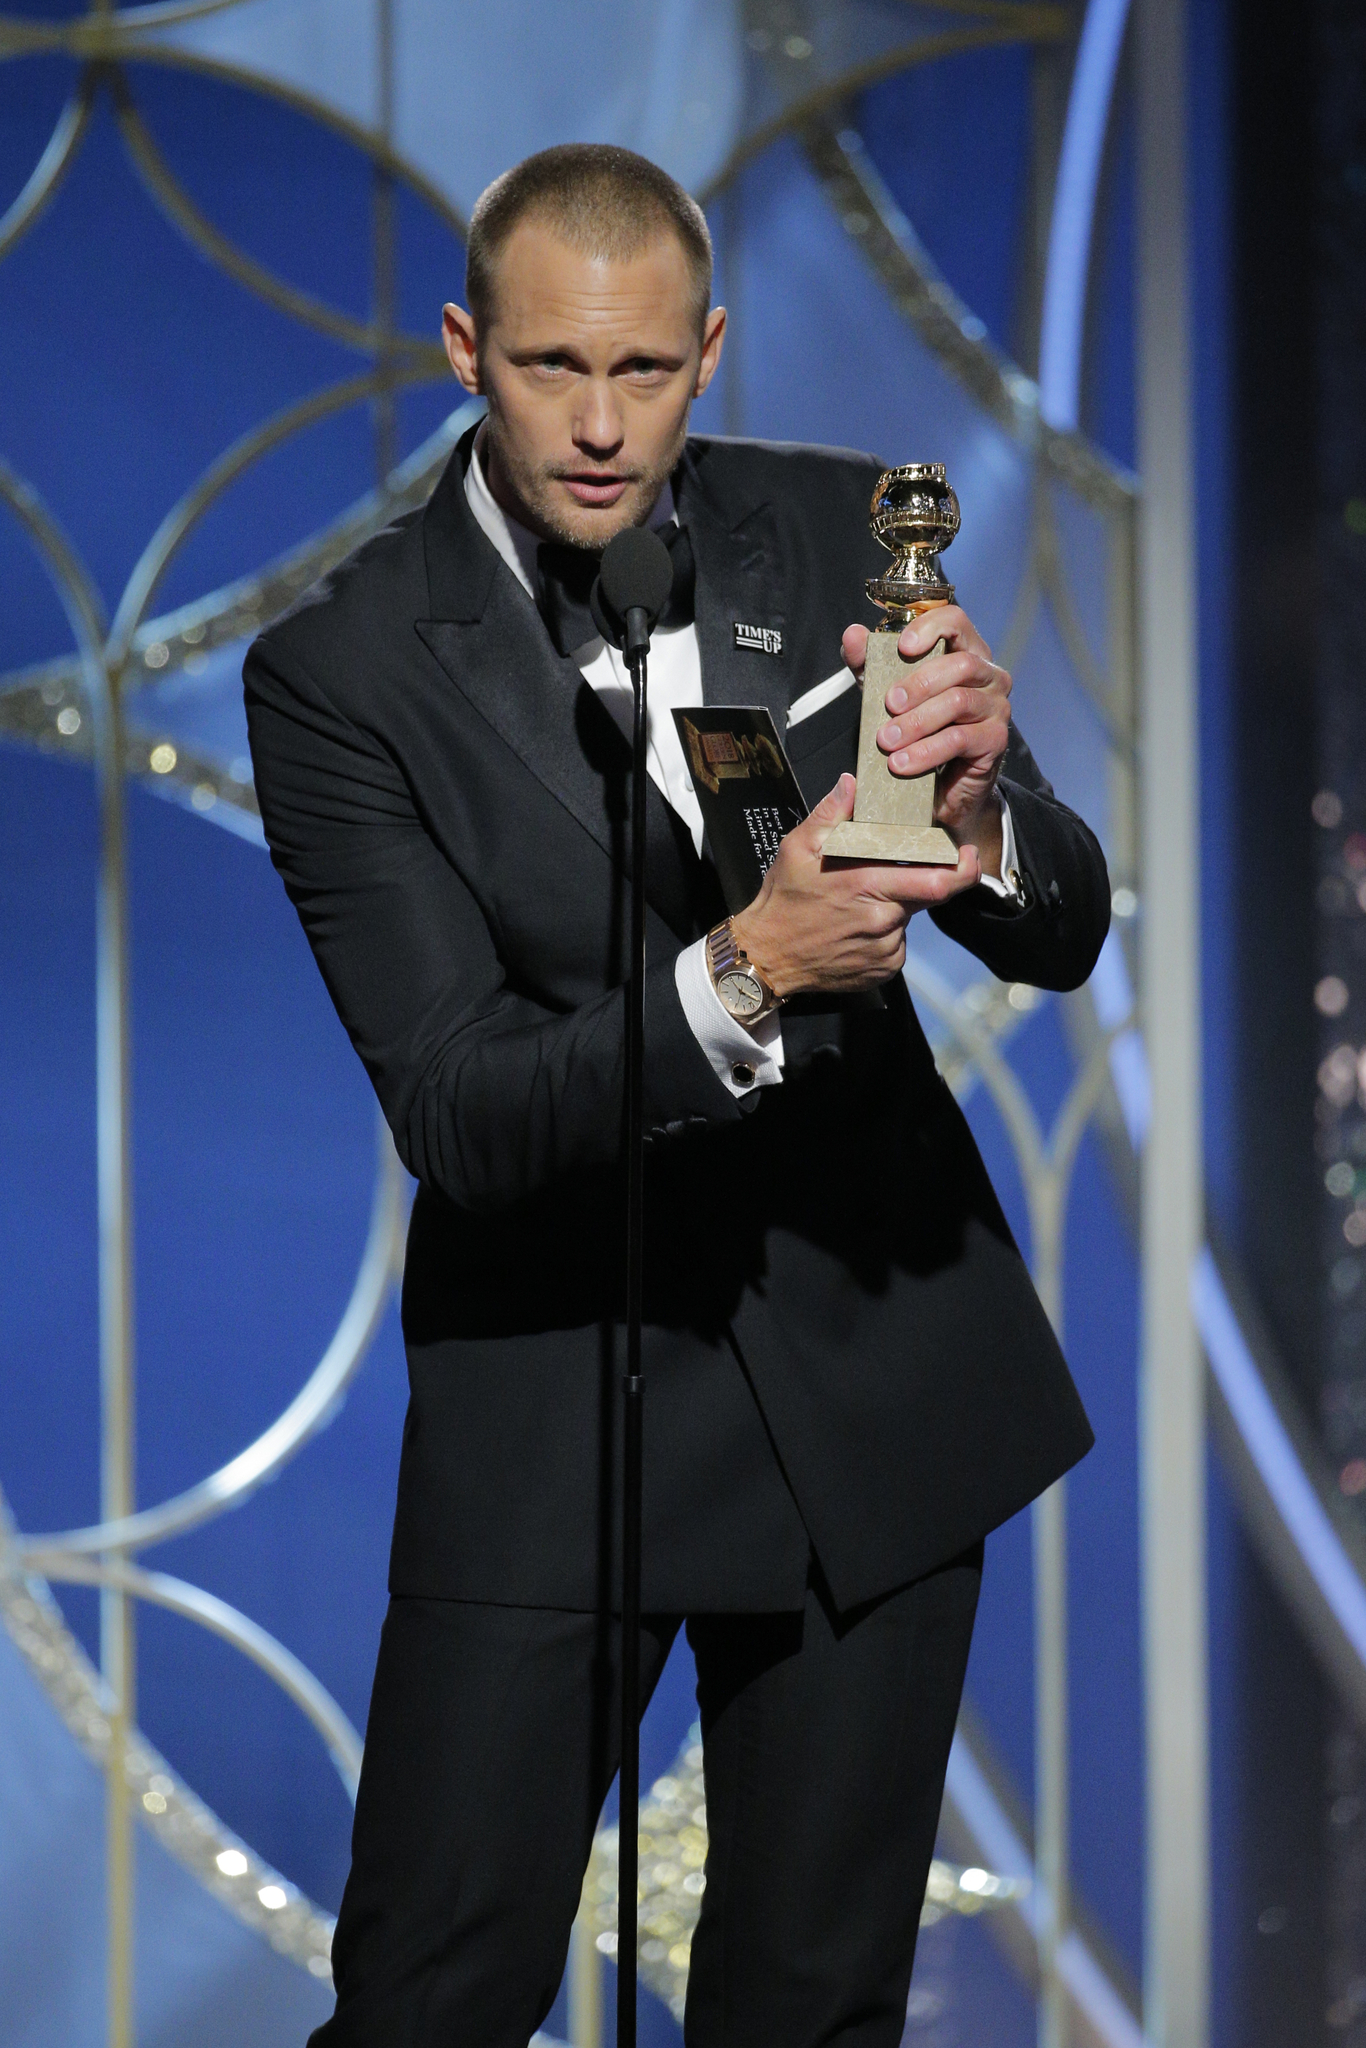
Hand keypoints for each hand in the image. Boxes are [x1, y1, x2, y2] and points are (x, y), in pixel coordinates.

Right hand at [730, 775, 982, 997]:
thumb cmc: (782, 902)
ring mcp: (885, 949)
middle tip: (941, 866)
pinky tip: (859, 929)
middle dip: (941, 880)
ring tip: (864, 904)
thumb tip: (851, 783)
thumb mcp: (797, 849)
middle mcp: (883, 920)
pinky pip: (898, 945)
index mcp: (866, 885)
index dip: (961, 868)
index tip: (967, 854)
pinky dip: (887, 934)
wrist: (766, 958)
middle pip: (931, 898)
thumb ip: (829, 814)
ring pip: (910, 919)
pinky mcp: (883, 969)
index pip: (935, 880)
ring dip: (899, 907)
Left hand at [841, 606, 1010, 875]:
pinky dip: (926, 752)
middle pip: (960, 664)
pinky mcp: (995, 740)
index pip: (956, 621)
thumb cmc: (917, 728)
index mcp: (965, 652)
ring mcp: (996, 707)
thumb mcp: (885, 693)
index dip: (930, 628)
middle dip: (919, 684)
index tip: (903, 647)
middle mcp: (989, 674)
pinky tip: (901, 763)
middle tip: (889, 704)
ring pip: (959, 701)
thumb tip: (852, 634)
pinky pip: (959, 740)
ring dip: (917, 722)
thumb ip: (868, 663)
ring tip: (887, 741)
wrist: (938, 785)